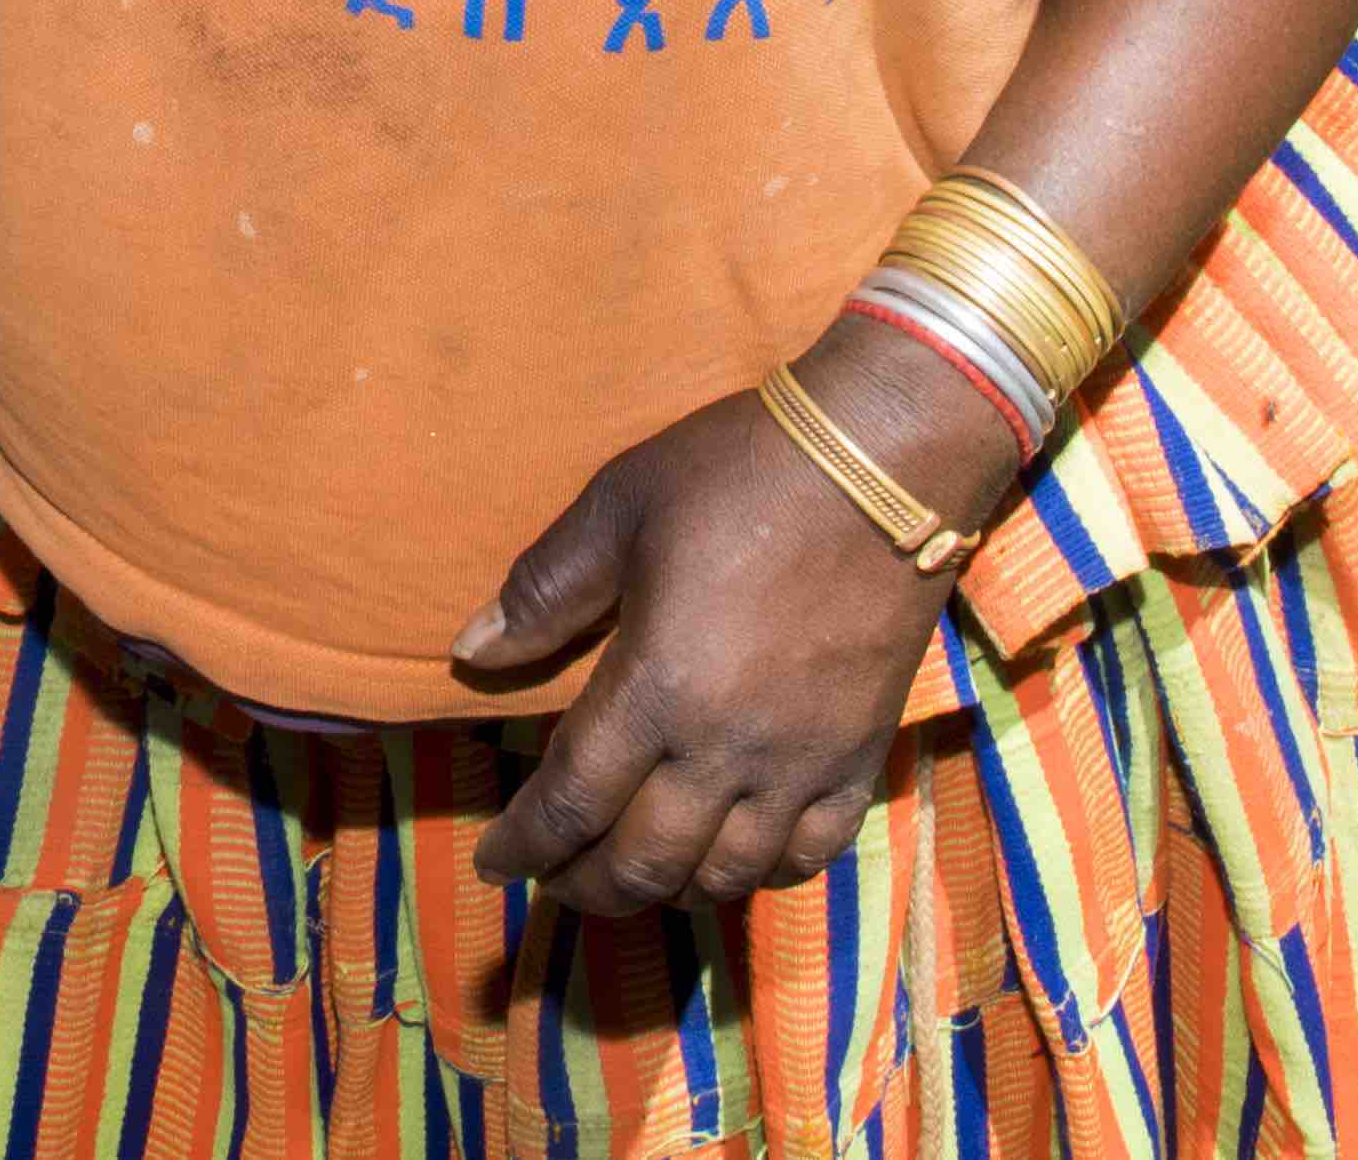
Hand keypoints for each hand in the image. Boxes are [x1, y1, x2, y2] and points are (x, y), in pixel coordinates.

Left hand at [448, 342, 990, 916]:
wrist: (884, 465)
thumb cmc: (738, 474)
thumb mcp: (618, 509)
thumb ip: (543, 590)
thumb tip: (473, 651)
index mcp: (655, 689)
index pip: (571, 803)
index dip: (525, 844)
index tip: (495, 861)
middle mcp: (725, 748)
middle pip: (643, 864)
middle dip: (586, 886)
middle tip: (555, 879)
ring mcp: (801, 763)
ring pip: (725, 876)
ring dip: (668, 892)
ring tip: (636, 877)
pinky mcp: (861, 757)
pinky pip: (810, 855)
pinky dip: (763, 876)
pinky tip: (735, 860)